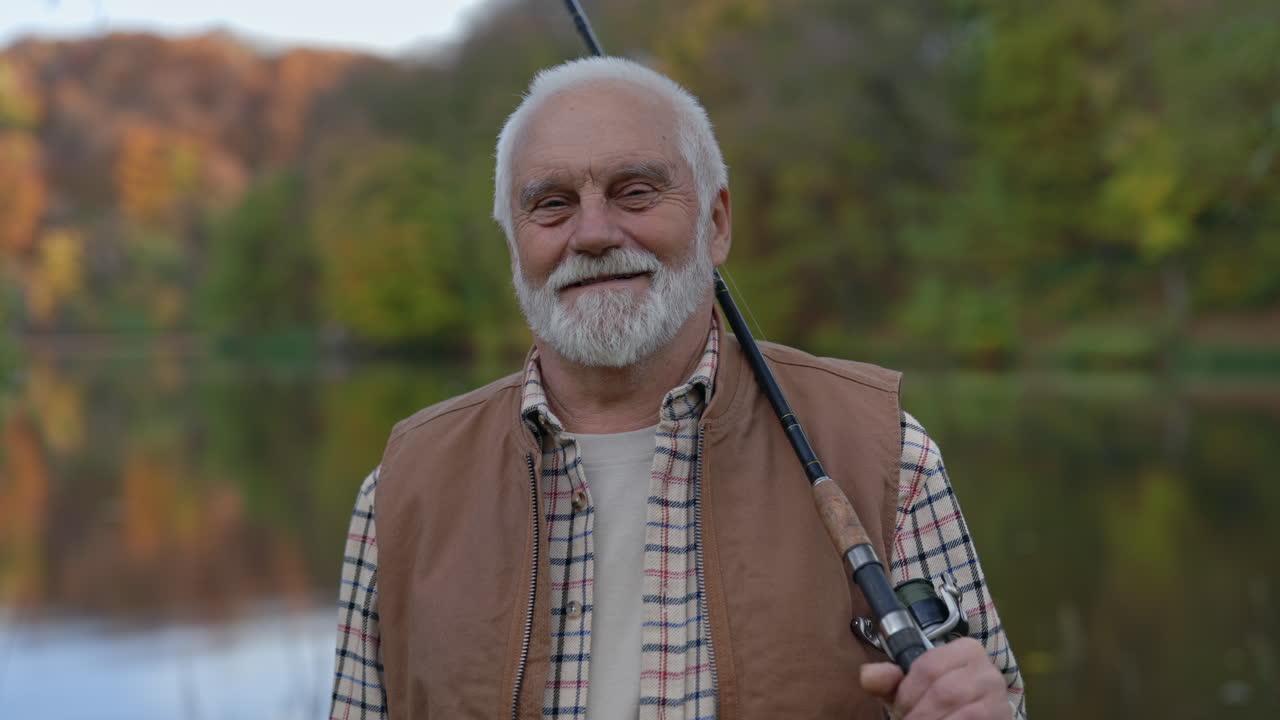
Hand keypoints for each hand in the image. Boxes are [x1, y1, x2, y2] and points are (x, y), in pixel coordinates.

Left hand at [859, 638, 1010, 719]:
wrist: (975, 719)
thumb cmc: (939, 705)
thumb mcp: (911, 691)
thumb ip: (888, 681)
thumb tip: (868, 675)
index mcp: (965, 650)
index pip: (928, 667)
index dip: (907, 692)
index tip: (900, 708)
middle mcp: (987, 670)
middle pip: (943, 691)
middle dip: (919, 713)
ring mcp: (999, 696)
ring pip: (958, 711)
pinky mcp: (1003, 717)